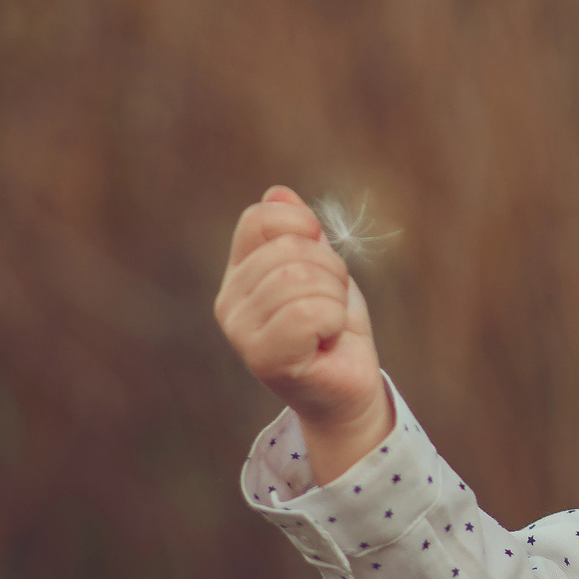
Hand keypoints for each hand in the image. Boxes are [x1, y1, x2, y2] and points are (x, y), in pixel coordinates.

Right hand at [213, 186, 392, 481]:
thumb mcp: (322, 268)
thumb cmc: (334, 327)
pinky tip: (326, 341)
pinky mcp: (264, 360)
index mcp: (238, 274)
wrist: (348, 385)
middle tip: (331, 302)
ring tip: (329, 323)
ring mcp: (242, 333)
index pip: (260, 219)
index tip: (320, 253)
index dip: (301, 225)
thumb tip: (278, 192)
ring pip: (300, 279)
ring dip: (334, 297)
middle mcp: (229, 303)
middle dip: (330, 270)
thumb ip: (300, 232)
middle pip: (288, 250)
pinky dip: (333, 321)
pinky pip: (310, 313)